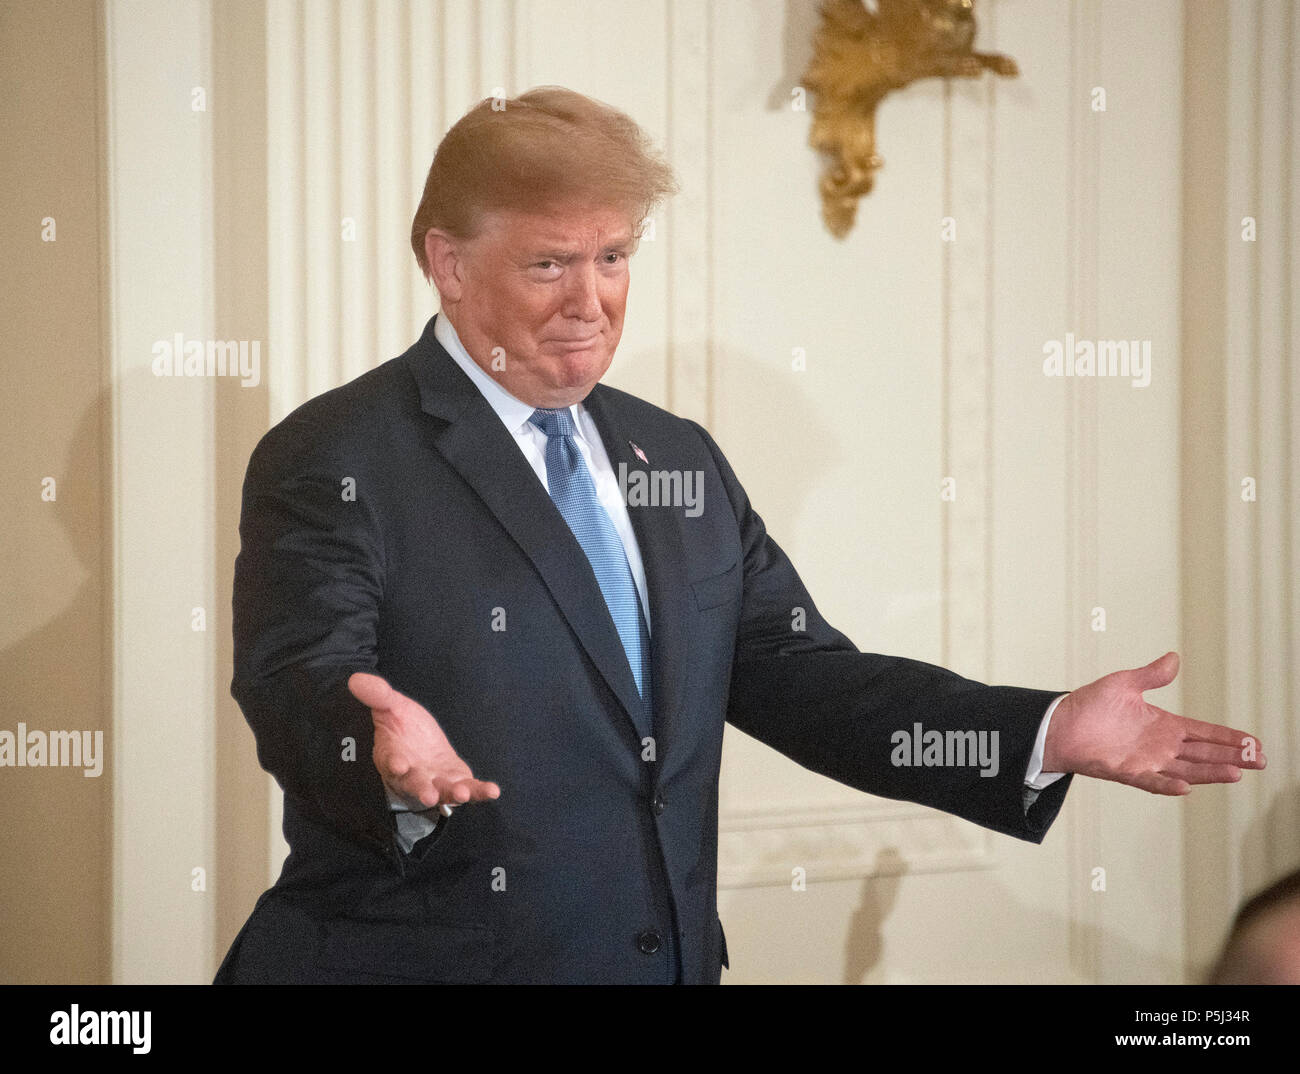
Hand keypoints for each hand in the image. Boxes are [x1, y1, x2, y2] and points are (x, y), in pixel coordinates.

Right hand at [348, 672, 500, 811]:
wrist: (420, 740)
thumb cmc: (402, 727)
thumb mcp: (391, 706)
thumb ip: (378, 695)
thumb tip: (356, 679)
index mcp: (393, 756)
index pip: (391, 761)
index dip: (394, 763)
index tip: (398, 764)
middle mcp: (413, 775)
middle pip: (416, 784)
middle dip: (421, 789)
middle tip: (428, 795)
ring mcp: (436, 781)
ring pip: (443, 792)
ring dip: (452, 794)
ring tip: (461, 793)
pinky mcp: (456, 781)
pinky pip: (469, 789)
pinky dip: (480, 792)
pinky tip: (492, 791)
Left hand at [1042, 652, 1265, 794]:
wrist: (1060, 724)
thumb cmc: (1090, 704)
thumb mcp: (1124, 684)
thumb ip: (1151, 675)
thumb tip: (1174, 658)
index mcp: (1164, 725)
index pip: (1204, 732)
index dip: (1229, 738)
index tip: (1254, 743)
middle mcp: (1160, 746)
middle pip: (1204, 753)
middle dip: (1232, 757)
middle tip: (1260, 761)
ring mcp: (1145, 761)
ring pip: (1186, 769)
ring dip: (1210, 772)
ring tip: (1236, 774)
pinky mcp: (1126, 771)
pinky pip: (1150, 781)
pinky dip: (1167, 785)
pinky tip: (1186, 787)